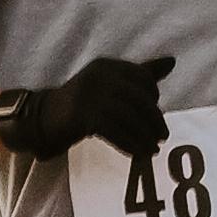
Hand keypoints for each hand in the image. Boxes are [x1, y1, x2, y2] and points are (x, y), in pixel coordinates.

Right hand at [0, 57, 173, 161]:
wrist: (44, 118)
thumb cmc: (83, 102)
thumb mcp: (110, 84)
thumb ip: (140, 74)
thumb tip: (172, 62)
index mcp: (107, 66)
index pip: (142, 77)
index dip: (154, 98)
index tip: (155, 116)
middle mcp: (99, 76)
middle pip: (138, 99)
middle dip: (153, 120)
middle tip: (162, 137)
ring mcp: (90, 95)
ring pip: (128, 118)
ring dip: (143, 137)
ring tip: (152, 150)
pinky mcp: (83, 115)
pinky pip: (114, 132)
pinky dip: (129, 144)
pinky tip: (137, 153)